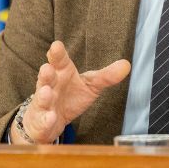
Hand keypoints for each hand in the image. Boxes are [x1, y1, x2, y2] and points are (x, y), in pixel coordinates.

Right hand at [11, 41, 130, 143]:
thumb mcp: (90, 85)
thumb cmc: (71, 96)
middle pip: (46, 77)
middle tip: (47, 68)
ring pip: (41, 98)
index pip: (59, 61)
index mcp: (62, 73)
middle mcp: (50, 85)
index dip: (57, 54)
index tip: (56, 46)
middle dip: (46, 73)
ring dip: (43, 96)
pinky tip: (50, 118)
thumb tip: (127, 65)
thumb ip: (106, 76)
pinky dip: (45, 120)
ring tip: (47, 92)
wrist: (50, 120)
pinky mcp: (41, 121)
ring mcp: (43, 103)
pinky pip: (42, 121)